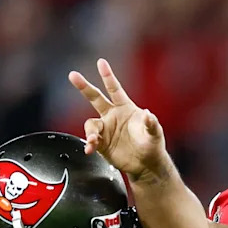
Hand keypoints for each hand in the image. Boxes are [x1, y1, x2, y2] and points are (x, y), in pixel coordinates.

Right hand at [68, 59, 168, 182]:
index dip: (108, 76)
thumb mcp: (155, 134)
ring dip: (90, 131)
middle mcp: (112, 115)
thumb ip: (152, 124)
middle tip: (73, 75)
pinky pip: (90, 140)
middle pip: (95, 98)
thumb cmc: (152, 145)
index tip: (101, 62)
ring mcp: (105, 129)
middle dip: (84, 86)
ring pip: (91, 124)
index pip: (115, 89)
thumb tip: (149, 114)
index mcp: (125, 108)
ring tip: (93, 140)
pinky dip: (89, 143)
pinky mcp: (101, 143)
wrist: (146, 164)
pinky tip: (90, 148)